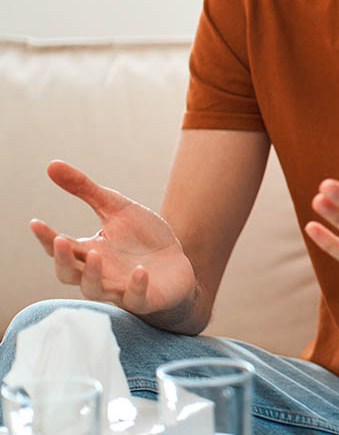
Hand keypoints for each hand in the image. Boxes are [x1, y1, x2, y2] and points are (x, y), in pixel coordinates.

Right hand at [30, 161, 195, 315]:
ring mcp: (121, 288)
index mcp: (90, 252)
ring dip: (93, 275)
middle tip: (61, 241)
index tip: (36, 222)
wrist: (177, 265)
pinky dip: (136, 287)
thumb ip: (86, 190)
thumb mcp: (116, 208)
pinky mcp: (147, 298)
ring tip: (96, 254)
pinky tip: (141, 271)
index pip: (62, 248)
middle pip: (71, 274)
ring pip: (96, 290)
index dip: (46, 238)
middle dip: (64, 260)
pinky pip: (137, 298)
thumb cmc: (143, 238)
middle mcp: (100, 273)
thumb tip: (52, 164)